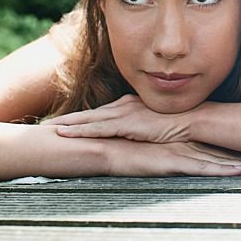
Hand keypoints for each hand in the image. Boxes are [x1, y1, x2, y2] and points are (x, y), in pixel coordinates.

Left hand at [42, 94, 192, 142]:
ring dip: (68, 123)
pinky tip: (64, 133)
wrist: (191, 120)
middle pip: (90, 114)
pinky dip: (78, 131)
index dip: (84, 117)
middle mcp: (123, 105)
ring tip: (49, 128)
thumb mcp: (157, 123)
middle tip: (49, 123)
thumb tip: (140, 135)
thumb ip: (145, 127)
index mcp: (131, 105)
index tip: (68, 121)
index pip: (102, 112)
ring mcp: (123, 113)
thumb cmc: (179, 123)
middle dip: (69, 118)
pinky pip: (96, 129)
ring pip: (88, 119)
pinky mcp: (124, 124)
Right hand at [102, 139, 240, 176]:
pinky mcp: (172, 160)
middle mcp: (192, 144)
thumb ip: (168, 149)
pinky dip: (221, 170)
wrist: (100, 142)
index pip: (225, 148)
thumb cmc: (123, 145)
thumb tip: (180, 153)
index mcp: (190, 142)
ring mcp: (183, 151)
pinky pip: (201, 167)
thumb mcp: (152, 147)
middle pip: (232, 153)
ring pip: (224, 160)